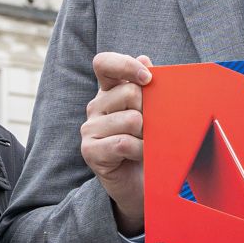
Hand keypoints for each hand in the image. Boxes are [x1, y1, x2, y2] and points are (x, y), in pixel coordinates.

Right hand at [83, 51, 152, 234]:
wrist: (142, 185)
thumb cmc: (150, 145)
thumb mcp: (153, 114)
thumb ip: (149, 88)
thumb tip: (145, 57)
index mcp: (109, 91)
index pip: (104, 63)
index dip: (126, 65)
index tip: (148, 77)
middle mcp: (96, 106)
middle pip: (129, 93)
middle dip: (151, 111)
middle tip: (153, 128)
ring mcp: (89, 129)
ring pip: (131, 120)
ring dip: (149, 135)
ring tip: (147, 144)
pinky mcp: (90, 151)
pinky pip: (123, 143)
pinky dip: (140, 150)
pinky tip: (140, 156)